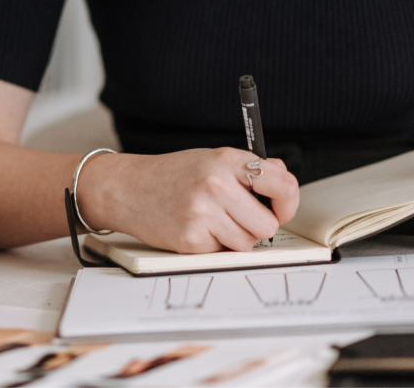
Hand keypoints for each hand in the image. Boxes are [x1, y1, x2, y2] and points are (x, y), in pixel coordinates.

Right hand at [78, 147, 298, 253]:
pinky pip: (223, 253)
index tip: (279, 207)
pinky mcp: (191, 239)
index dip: (287, 201)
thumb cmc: (170, 175)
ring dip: (234, 239)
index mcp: (226, 160)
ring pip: (247, 244)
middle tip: (236, 216)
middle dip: (256, 226)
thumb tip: (283, 183)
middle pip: (268, 224)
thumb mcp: (210, 160)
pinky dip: (213, 247)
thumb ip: (248, 170)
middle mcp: (216, 184)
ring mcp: (203, 212)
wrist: (126, 188)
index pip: (282, 182)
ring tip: (211, 221)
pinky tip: (196, 229)